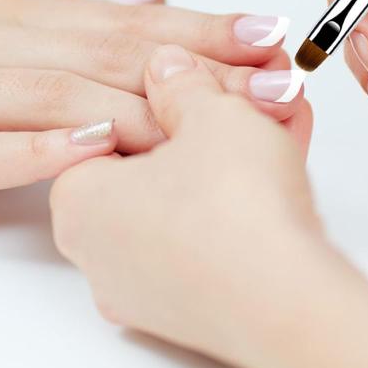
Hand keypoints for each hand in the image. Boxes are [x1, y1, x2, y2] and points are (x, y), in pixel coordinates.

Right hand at [0, 0, 308, 208]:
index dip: (199, 25)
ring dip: (136, 106)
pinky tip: (92, 151)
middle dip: (196, 62)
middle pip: (103, 47)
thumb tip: (147, 3)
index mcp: (4, 14)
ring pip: (48, 90)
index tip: (268, 35)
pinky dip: (31, 149)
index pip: (120, 17)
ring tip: (212, 122)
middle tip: (272, 78)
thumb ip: (64, 24)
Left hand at [52, 45, 367, 367]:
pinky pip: (210, 230)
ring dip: (236, 149)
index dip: (173, 85)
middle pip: (156, 156)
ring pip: (190, 194)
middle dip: (214, 114)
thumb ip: (182, 79)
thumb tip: (168, 65)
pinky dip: (241, 193)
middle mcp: (100, 247)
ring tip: (285, 115)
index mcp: (79, 196)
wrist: (288, 300)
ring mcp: (145, 282)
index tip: (212, 67)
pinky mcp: (191, 303)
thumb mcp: (211, 111)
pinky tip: (284, 155)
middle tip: (257, 86)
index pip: (115, 118)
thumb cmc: (234, 206)